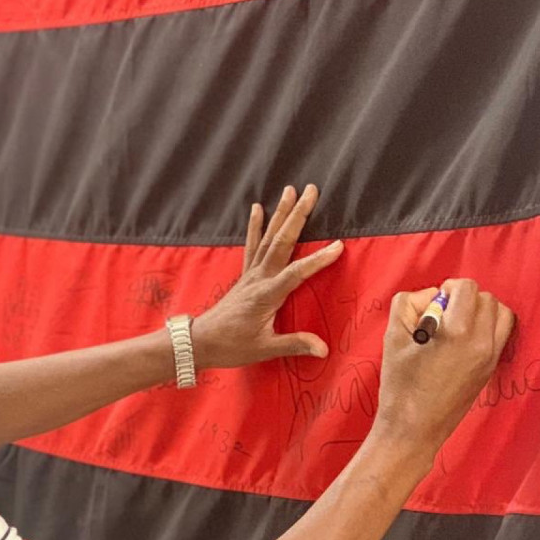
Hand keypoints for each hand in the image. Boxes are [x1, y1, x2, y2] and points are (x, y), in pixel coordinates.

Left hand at [190, 184, 343, 368]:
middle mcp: (258, 278)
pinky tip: (257, 207)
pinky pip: (251, 245)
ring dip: (280, 213)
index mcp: (267, 295)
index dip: (317, 260)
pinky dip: (255, 226)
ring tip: (290, 190)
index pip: (296, 273)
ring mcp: (250, 273)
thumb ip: (295, 344)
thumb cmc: (233, 346)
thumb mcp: (265, 348)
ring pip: (268, 238)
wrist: (201, 342)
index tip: (338, 246)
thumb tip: (324, 349)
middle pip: (281, 242)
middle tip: (311, 191)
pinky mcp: (245, 275)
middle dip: (297, 215)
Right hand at [373, 279, 515, 457]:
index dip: (449, 288)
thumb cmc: (399, 385)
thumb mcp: (392, 338)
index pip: (468, 288)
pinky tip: (463, 339)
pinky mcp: (491, 369)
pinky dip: (487, 327)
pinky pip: (501, 334)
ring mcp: (490, 357)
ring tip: (457, 324)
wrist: (413, 428)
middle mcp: (481, 342)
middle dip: (465, 299)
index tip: (435, 304)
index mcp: (457, 332)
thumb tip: (431, 297)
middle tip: (443, 315)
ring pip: (500, 314)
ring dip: (480, 311)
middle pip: (486, 298)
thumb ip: (408, 304)